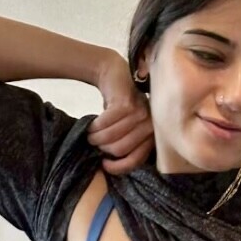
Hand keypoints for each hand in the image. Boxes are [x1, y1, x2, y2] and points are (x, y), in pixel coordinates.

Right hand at [86, 51, 154, 173]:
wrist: (115, 74)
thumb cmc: (118, 106)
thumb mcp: (125, 128)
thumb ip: (125, 144)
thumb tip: (110, 166)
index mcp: (151, 135)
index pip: (136, 160)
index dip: (118, 166)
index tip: (104, 164)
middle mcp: (149, 125)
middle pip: (120, 149)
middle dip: (102, 148)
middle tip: (92, 142)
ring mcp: (140, 113)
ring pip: (111, 138)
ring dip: (95, 137)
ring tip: (90, 133)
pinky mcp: (127, 104)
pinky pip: (105, 124)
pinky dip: (94, 126)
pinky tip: (91, 124)